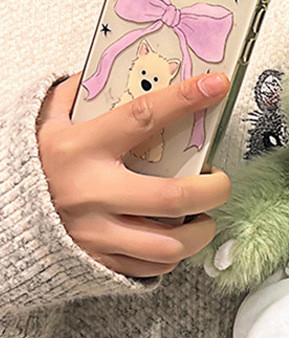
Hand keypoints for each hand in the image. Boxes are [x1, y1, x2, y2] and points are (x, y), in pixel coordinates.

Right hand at [36, 72, 231, 277]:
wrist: (0, 219)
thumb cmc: (36, 168)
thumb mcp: (48, 125)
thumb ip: (76, 97)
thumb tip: (107, 72)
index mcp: (81, 149)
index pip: (142, 117)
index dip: (184, 99)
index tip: (216, 86)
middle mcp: (92, 193)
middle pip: (172, 196)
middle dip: (212, 190)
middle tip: (219, 182)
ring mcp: (97, 233)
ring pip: (169, 244)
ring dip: (200, 232)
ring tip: (203, 217)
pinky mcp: (101, 261)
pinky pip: (154, 266)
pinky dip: (175, 254)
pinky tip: (176, 238)